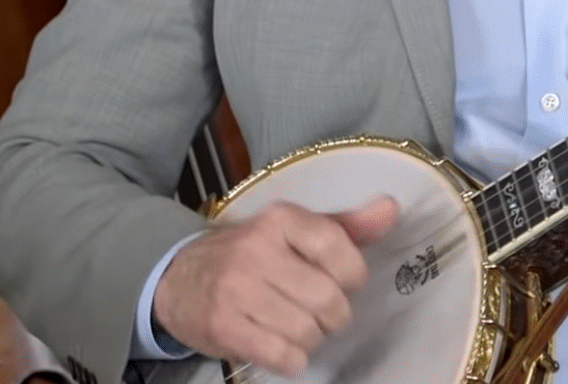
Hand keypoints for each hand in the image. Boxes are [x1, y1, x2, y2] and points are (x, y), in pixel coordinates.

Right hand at [154, 197, 397, 376]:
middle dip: (334, 314)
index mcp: (279, 220)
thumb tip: (391, 210)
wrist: (176, 277)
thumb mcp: (292, 231)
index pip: (336, 246)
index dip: (352, 273)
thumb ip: (344, 225)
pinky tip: (284, 348)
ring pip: (306, 330)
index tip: (345, 281)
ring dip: (312, 338)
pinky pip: (281, 355)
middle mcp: (256, 251)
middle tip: (324, 314)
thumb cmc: (249, 254)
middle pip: (326, 297)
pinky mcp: (223, 327)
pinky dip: (292, 359)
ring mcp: (237, 291)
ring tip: (301, 328)